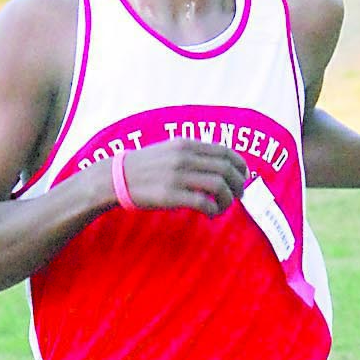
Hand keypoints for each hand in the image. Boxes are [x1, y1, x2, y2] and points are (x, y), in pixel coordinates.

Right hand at [116, 140, 246, 217]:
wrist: (117, 177)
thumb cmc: (147, 167)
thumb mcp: (171, 150)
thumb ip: (194, 154)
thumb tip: (221, 166)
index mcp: (187, 144)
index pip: (226, 151)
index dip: (240, 166)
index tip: (243, 177)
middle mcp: (184, 157)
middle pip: (226, 169)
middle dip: (238, 185)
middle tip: (237, 196)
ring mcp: (178, 176)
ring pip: (219, 186)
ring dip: (227, 200)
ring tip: (222, 207)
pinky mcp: (171, 195)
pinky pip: (203, 203)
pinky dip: (213, 210)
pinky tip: (210, 214)